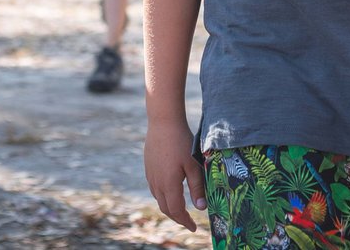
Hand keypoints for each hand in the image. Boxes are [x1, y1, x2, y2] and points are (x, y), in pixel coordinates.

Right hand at [144, 117, 205, 231]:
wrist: (163, 122)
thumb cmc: (182, 142)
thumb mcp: (194, 165)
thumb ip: (197, 187)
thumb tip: (201, 208)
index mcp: (168, 184)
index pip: (176, 210)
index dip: (185, 221)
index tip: (194, 227)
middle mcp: (157, 183)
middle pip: (165, 208)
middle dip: (177, 217)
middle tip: (188, 222)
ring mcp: (150, 175)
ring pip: (159, 199)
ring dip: (169, 208)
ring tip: (181, 210)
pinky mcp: (148, 168)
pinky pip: (155, 189)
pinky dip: (163, 197)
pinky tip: (170, 192)